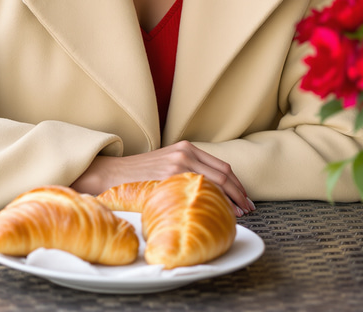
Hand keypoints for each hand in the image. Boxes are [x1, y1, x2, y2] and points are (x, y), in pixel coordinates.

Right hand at [71, 141, 254, 216]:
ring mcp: (177, 166)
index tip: (245, 198)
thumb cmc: (141, 174)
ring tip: (239, 214)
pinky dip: (213, 202)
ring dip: (231, 200)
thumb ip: (189, 169)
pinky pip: (198, 192)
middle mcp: (185, 153)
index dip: (237, 184)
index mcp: (186, 148)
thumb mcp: (168, 163)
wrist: (114, 175)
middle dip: (240, 194)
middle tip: (248, 209)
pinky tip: (217, 213)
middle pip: (224, 174)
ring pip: (216, 183)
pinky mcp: (169, 179)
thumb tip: (215, 190)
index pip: (222, 166)